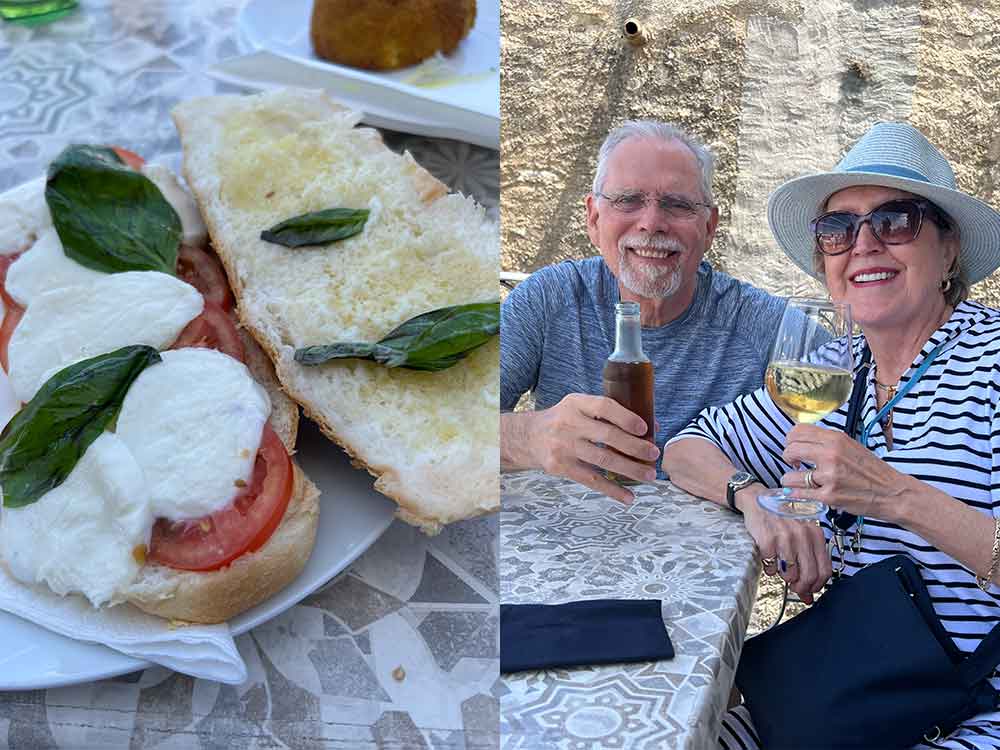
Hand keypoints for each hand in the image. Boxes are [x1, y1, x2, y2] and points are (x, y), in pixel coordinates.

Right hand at [531, 393, 659, 503]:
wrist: (529, 437)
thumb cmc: (564, 421)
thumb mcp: (579, 408)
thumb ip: (609, 414)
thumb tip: (652, 427)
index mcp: (576, 403)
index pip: (604, 406)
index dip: (626, 417)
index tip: (645, 429)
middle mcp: (568, 423)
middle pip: (608, 435)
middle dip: (635, 447)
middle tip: (654, 455)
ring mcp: (563, 446)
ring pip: (603, 459)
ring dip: (630, 469)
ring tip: (649, 476)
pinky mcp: (560, 466)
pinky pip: (591, 480)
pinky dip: (612, 490)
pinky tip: (628, 497)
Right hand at [737, 484, 830, 603]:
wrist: (758, 500)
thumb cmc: (782, 517)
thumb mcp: (802, 532)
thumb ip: (809, 559)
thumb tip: (809, 594)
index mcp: (815, 534)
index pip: (825, 570)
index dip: (817, 586)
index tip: (810, 590)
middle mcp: (803, 535)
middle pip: (809, 575)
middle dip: (801, 588)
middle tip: (795, 588)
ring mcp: (785, 537)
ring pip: (790, 574)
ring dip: (784, 577)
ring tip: (780, 568)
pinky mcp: (767, 540)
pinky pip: (771, 567)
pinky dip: (769, 569)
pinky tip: (768, 560)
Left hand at [780, 424, 915, 522]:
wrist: (892, 492)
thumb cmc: (872, 470)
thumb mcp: (850, 446)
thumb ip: (826, 442)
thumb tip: (801, 440)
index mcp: (836, 439)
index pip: (797, 431)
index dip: (791, 440)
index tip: (794, 447)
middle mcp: (830, 454)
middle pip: (790, 450)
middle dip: (788, 458)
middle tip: (795, 464)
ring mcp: (829, 476)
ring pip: (789, 476)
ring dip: (791, 479)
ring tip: (799, 481)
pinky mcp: (829, 496)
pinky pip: (799, 494)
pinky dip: (797, 494)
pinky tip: (803, 492)